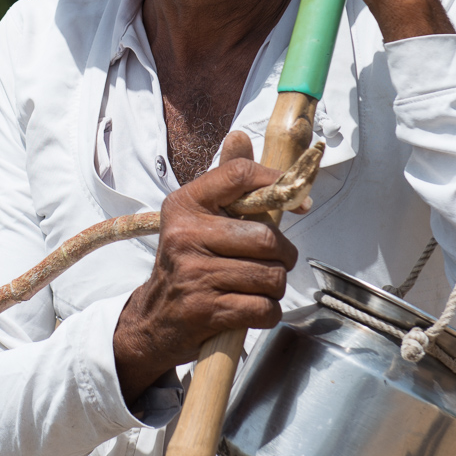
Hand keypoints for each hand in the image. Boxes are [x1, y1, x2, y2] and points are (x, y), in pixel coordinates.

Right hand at [113, 132, 301, 403]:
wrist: (155, 319)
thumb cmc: (189, 262)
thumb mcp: (198, 218)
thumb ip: (226, 181)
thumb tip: (241, 136)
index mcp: (185, 204)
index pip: (239, 176)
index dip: (278, 185)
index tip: (301, 203)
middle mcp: (185, 235)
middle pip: (267, 239)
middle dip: (283, 256)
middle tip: (274, 262)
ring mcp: (193, 274)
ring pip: (270, 277)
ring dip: (274, 288)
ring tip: (256, 287)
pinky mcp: (204, 310)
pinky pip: (263, 309)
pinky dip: (267, 313)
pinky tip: (249, 309)